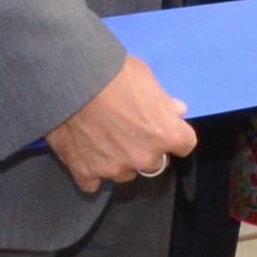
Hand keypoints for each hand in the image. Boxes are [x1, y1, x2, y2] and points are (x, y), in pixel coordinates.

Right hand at [46, 54, 194, 191]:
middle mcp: (145, 157)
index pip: (185, 144)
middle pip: (154, 161)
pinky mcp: (87, 172)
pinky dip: (90, 171)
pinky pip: (93, 183)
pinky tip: (85, 154)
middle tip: (127, 128)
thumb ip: (164, 101)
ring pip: (124, 173)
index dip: (173, 134)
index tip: (162, 126)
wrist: (71, 79)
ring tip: (101, 137)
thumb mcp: (146, 78)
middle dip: (145, 148)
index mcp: (166, 134)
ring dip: (119, 160)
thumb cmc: (113, 73)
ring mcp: (115, 168)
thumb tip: (177, 110)